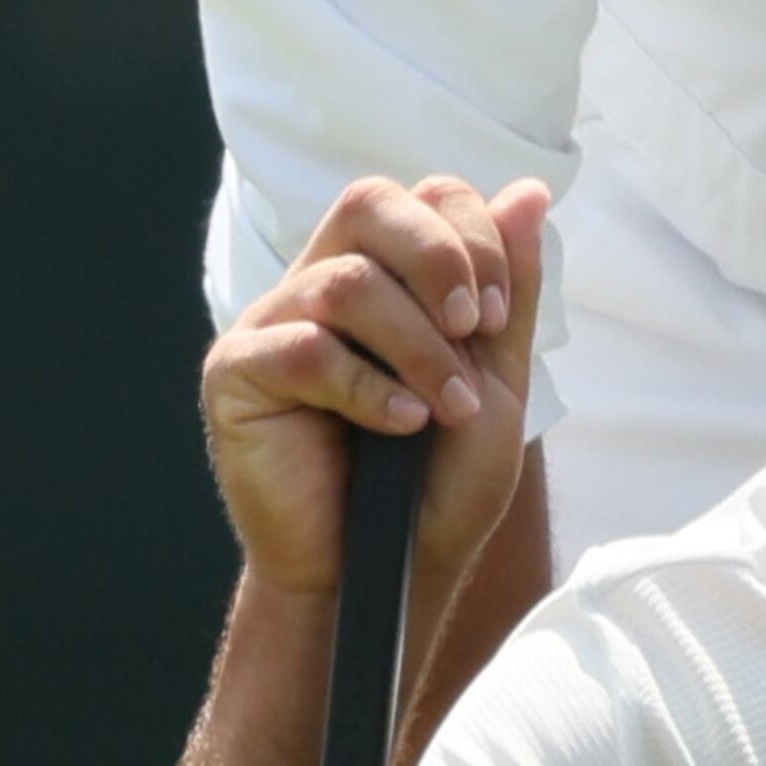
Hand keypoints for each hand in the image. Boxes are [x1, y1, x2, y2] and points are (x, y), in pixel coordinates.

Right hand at [203, 174, 547, 604]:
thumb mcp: (496, 382)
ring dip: (417, 347)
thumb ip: (509, 290)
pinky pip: (303, 348)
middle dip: (439, 258)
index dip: (471, 238)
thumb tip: (531, 191)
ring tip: (444, 410)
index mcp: (383, 273)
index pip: (424, 196)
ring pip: (346, 281)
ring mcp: (272, 323)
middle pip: (370, 202)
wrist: (386, 574)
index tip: (498, 317)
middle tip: (474, 328)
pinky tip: (398, 427)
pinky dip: (367, 388)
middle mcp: (321, 283)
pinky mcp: (235, 372)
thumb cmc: (435, 484)